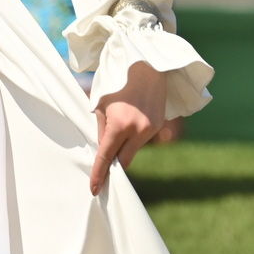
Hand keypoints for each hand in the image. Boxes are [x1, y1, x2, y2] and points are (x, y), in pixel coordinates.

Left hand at [92, 62, 164, 193]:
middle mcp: (137, 130)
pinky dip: (133, 137)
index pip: (106, 157)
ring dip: (124, 147)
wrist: (146, 64)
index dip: (99, 174)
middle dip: (113, 164)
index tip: (94, 189)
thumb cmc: (117, 81)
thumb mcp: (101, 105)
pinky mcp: (158, 124)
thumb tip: (103, 150)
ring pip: (133, 150)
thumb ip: (102, 130)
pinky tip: (130, 121)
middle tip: (103, 170)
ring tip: (118, 127)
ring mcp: (150, 129)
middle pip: (123, 161)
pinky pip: (142, 139)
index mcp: (119, 125)